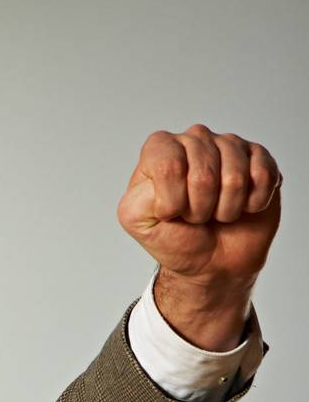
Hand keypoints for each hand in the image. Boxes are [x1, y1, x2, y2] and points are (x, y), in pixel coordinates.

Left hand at [117, 124, 280, 284]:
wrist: (212, 262)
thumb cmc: (176, 239)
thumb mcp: (138, 223)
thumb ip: (137, 199)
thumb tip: (164, 182)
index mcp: (160, 149)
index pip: (168, 165)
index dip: (173, 201)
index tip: (171, 213)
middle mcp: (194, 139)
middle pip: (204, 172)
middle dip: (200, 208)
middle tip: (196, 216)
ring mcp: (229, 145)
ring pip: (235, 176)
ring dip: (227, 208)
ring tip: (218, 212)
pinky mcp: (259, 157)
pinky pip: (263, 176)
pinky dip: (253, 203)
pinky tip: (244, 206)